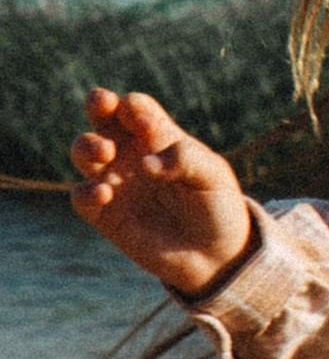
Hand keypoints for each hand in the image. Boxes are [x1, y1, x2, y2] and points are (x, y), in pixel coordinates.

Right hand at [67, 89, 254, 298]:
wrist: (215, 254)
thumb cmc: (216, 206)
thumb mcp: (211, 176)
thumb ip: (184, 159)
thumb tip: (145, 164)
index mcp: (159, 137)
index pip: (136, 107)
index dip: (135, 108)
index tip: (147, 125)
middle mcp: (132, 154)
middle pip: (103, 116)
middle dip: (97, 103)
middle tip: (104, 105)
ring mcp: (116, 182)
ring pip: (84, 151)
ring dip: (86, 145)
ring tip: (106, 153)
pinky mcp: (105, 214)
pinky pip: (80, 196)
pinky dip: (85, 191)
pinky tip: (104, 194)